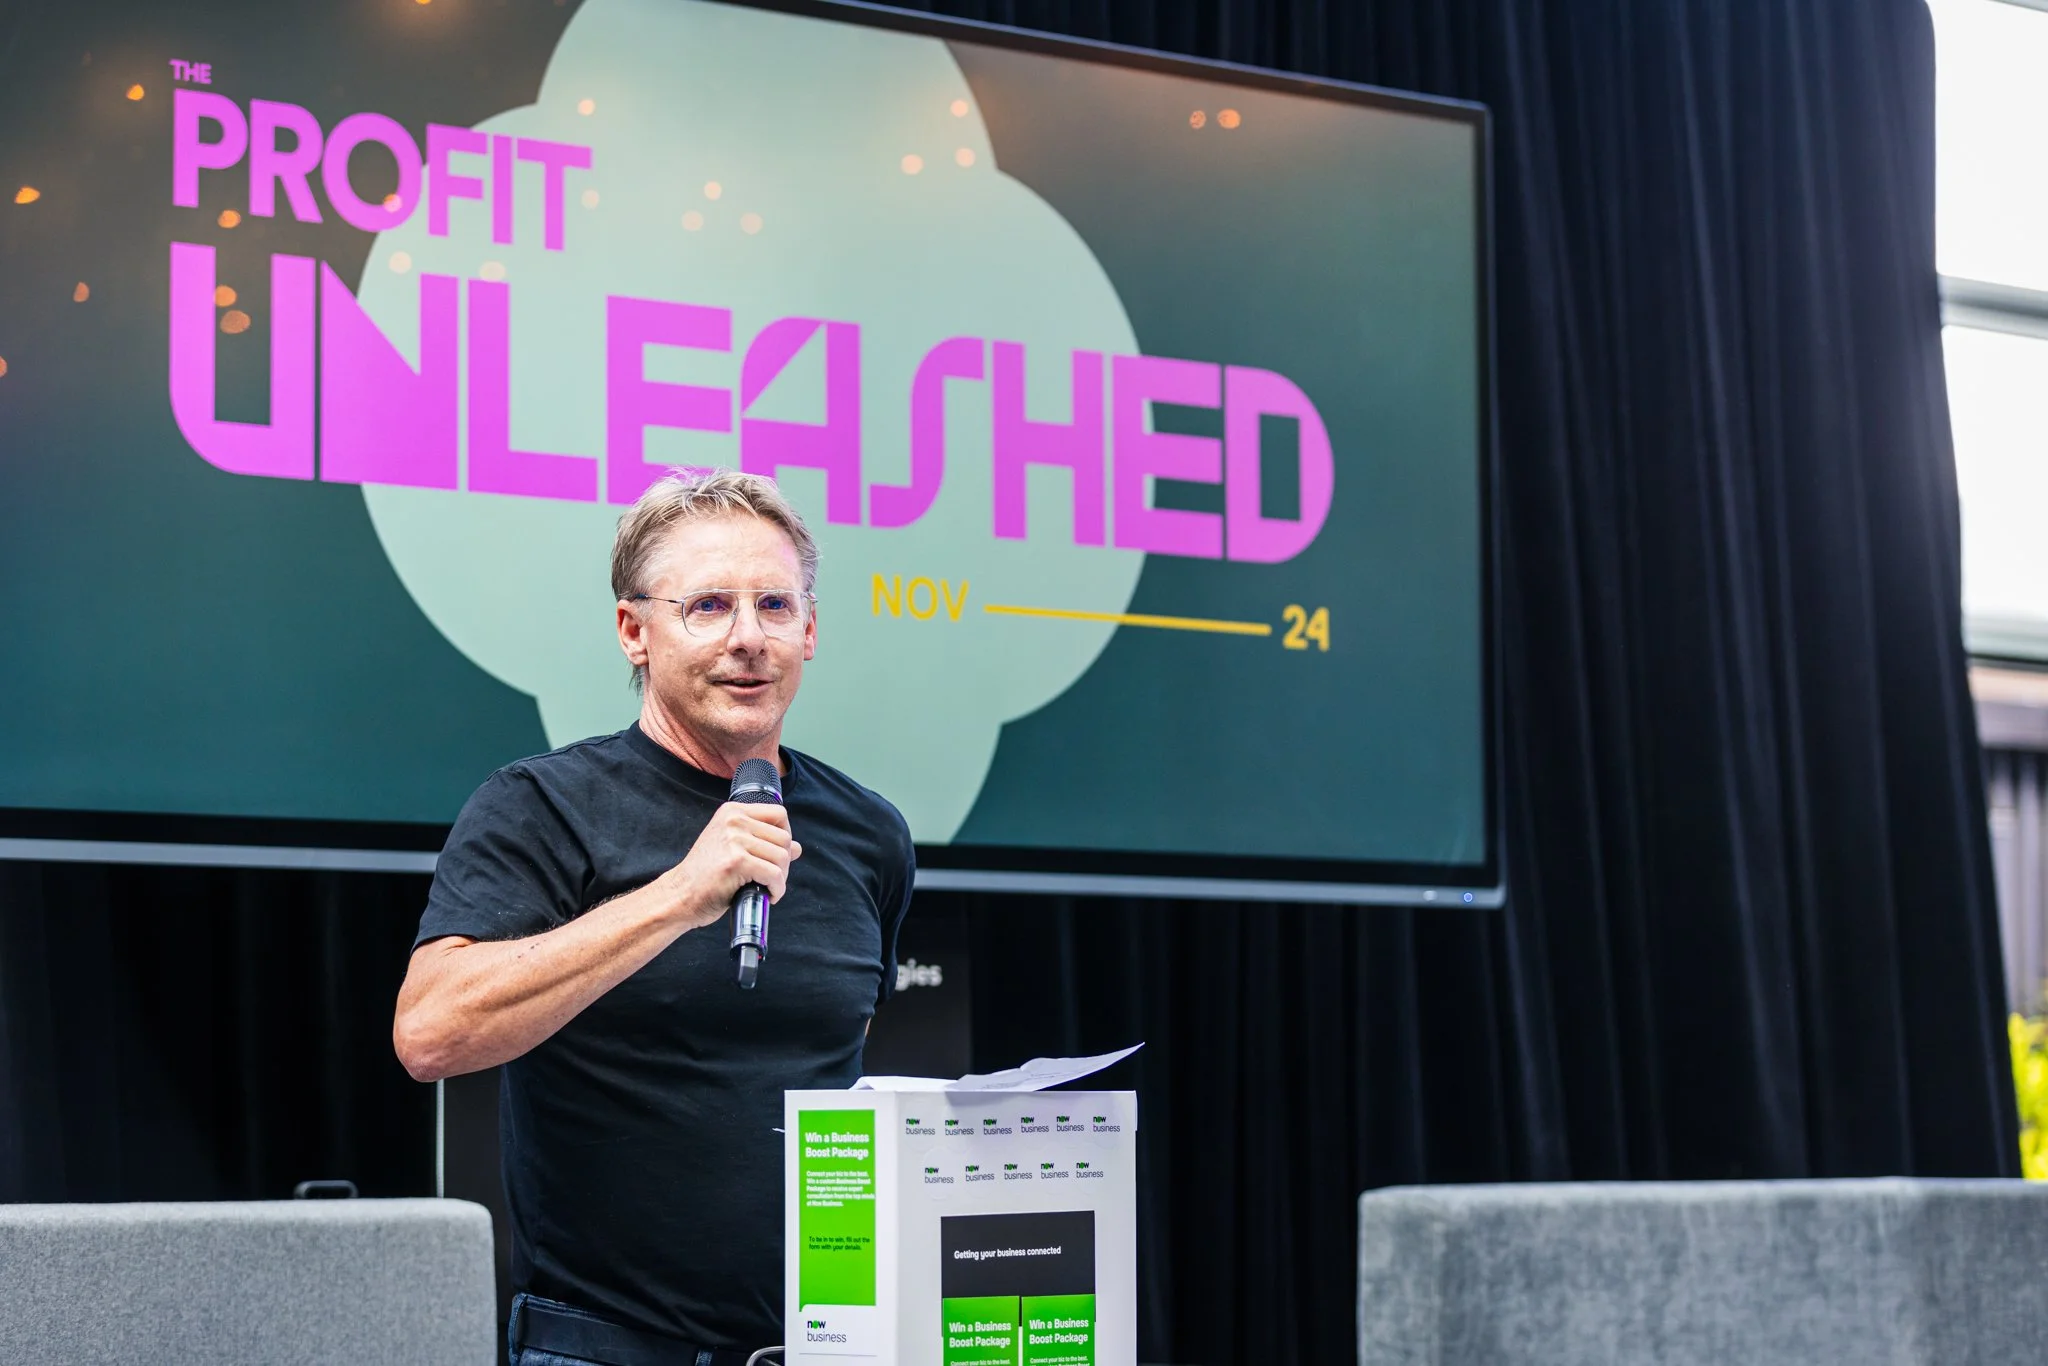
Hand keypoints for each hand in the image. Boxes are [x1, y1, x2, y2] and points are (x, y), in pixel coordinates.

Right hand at [669, 801, 802, 928]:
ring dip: (781, 878)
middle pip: (784, 837)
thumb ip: (763, 843)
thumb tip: (797, 847)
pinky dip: (777, 890)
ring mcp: (734, 839)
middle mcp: (734, 820)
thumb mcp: (733, 849)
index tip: (778, 855)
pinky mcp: (737, 861)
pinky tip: (768, 896)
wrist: (679, 895)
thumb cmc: (705, 876)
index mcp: (732, 811)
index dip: (786, 836)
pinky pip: (774, 875)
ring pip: (782, 857)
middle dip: (784, 862)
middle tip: (771, 879)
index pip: (779, 814)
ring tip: (767, 888)